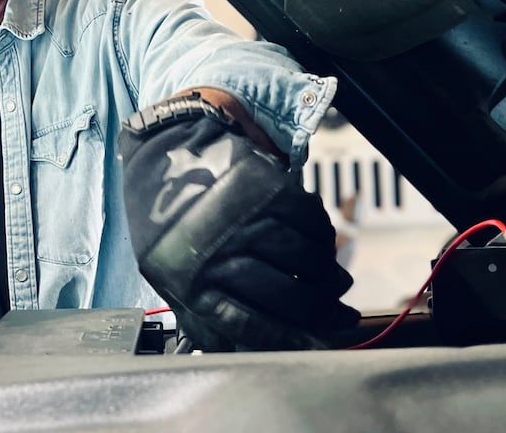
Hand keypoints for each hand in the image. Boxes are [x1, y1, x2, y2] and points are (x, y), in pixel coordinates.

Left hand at [118, 94, 359, 350]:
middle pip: (286, 295)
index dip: (288, 339)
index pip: (250, 325)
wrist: (164, 153)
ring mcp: (244, 217)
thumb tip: (236, 352)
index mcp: (191, 283)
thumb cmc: (164, 221)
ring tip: (337, 284)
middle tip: (340, 317)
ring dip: (327, 276)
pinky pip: (307, 219)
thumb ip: (201, 316)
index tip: (313, 344)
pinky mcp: (264, 185)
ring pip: (302, 257)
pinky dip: (323, 236)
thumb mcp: (167, 276)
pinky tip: (325, 245)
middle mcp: (218, 252)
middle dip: (320, 312)